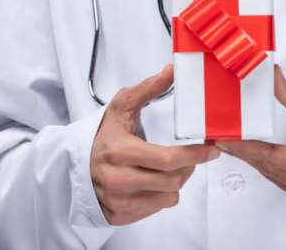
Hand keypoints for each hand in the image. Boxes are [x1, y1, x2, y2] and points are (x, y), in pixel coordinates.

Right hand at [91, 64, 219, 225]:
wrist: (75, 164)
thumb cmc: (101, 135)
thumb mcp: (121, 107)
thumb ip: (147, 89)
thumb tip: (170, 71)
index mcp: (119, 152)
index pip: (168, 160)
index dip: (195, 155)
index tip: (211, 150)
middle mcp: (117, 180)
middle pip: (173, 180)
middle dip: (188, 166)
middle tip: (189, 156)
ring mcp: (118, 200)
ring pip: (169, 197)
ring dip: (175, 181)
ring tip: (165, 168)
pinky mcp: (118, 215)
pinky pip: (156, 208)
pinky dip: (160, 195)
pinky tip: (151, 181)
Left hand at [215, 65, 285, 217]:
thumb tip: (272, 78)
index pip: (274, 157)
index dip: (247, 147)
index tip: (226, 139)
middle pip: (269, 168)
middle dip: (243, 152)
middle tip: (219, 140)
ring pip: (273, 177)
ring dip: (252, 160)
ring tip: (231, 145)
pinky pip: (282, 184)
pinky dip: (268, 168)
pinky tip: (253, 157)